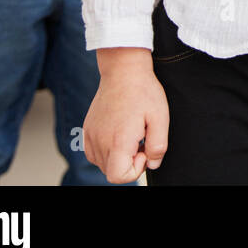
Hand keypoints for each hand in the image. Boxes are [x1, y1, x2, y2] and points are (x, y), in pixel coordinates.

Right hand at [82, 49, 168, 183]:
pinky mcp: (87, 129)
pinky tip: (119, 134)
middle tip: (141, 140)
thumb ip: (158, 146)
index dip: (136, 170)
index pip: (118, 177)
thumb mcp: (161, 118)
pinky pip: (93, 153)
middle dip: (129, 163)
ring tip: (131, 135)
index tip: (144, 149)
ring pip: (102, 164)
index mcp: (118, 140)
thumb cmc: (143, 91)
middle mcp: (100, 140)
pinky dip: (106, 151)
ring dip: (118, 157)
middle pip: (111, 172)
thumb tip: (152, 163)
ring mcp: (90, 135)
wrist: (123, 70)